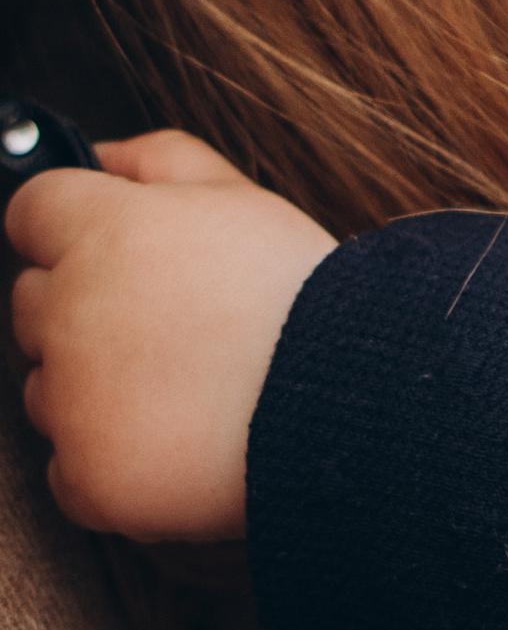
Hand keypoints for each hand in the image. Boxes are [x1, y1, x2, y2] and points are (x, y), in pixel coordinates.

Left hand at [8, 133, 334, 541]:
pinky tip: (174, 441)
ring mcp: (72, 399)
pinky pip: (69, 467)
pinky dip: (110, 461)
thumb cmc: (303, 299)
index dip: (76, 232)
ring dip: (92, 389)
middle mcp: (71, 311)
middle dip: (83, 311)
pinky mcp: (87, 475)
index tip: (119, 257)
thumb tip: (102, 154)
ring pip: (46, 387)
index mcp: (103, 232)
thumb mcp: (245, 199)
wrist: (353, 403)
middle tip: (167, 329)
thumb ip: (161, 159)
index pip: (33, 214)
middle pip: (31, 303)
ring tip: (182, 390)